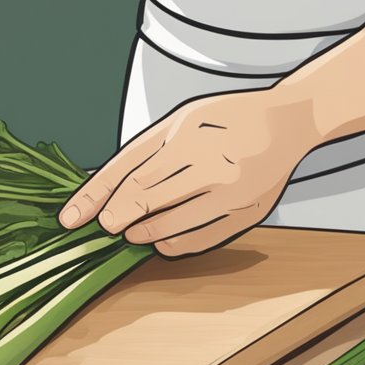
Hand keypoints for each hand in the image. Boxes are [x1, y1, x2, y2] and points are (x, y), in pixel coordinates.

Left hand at [58, 88, 320, 256]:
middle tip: (105, 225)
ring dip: (144, 232)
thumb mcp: (180, 121)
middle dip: (119, 216)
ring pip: (173, 223)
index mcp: (190, 133)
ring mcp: (234, 190)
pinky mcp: (250, 211)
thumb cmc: (226, 119)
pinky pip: (204, 238)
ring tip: (131, 232)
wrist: (290, 121)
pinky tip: (159, 242)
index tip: (74, 218)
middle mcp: (213, 161)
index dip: (97, 197)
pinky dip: (176, 244)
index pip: (131, 172)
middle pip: (148, 198)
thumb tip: (104, 193)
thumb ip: (144, 154)